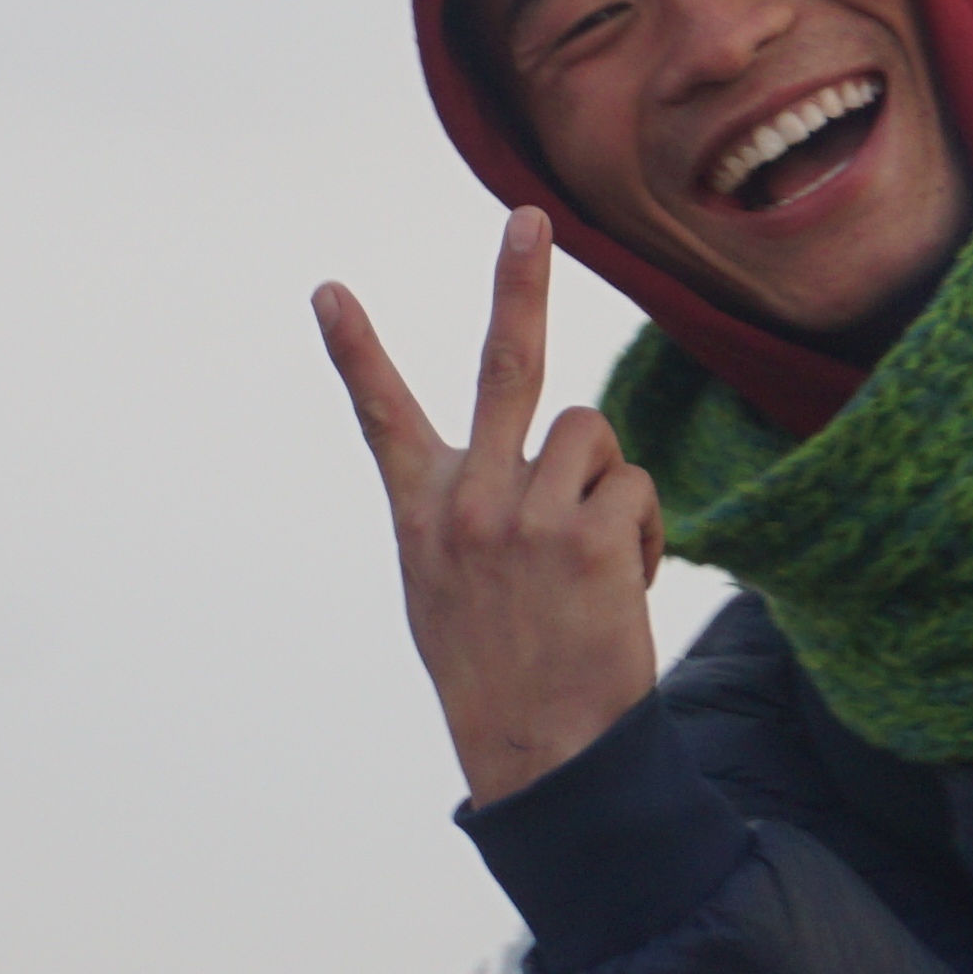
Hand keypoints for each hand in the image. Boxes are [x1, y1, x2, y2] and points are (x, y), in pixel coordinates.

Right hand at [313, 208, 669, 805]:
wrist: (542, 754)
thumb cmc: (497, 670)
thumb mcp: (443, 590)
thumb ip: (457, 518)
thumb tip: (477, 467)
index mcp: (426, 512)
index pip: (382, 415)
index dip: (357, 349)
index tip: (330, 290)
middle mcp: (471, 502)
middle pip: (503, 366)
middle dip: (517, 284)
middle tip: (529, 219)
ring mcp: (530, 516)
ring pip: (592, 434)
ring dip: (605, 482)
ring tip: (591, 557)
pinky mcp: (592, 537)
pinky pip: (636, 487)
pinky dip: (643, 530)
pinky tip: (622, 584)